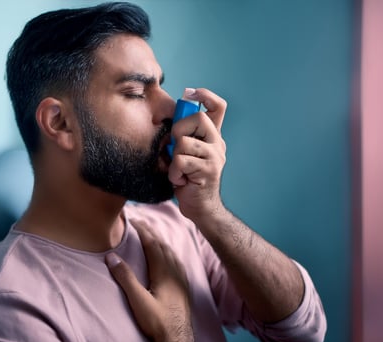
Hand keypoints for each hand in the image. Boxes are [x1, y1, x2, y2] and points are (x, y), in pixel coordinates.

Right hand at [105, 219, 193, 341]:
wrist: (178, 339)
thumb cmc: (157, 321)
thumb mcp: (138, 300)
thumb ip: (125, 278)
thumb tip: (111, 257)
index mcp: (164, 271)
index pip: (152, 243)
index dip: (142, 230)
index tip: (133, 220)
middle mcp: (174, 271)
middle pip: (162, 245)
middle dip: (150, 232)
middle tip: (140, 222)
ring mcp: (181, 279)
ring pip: (171, 252)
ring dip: (160, 240)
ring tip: (151, 235)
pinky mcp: (184, 287)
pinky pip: (177, 262)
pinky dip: (169, 252)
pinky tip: (168, 256)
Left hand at [169, 88, 227, 220]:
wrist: (200, 208)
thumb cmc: (187, 179)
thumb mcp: (182, 154)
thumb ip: (179, 138)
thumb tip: (164, 121)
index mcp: (212, 137)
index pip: (218, 107)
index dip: (205, 95)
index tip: (190, 93)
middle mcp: (217, 143)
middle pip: (198, 118)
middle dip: (179, 130)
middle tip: (176, 148)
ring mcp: (215, 156)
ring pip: (184, 142)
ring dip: (174, 158)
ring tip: (179, 171)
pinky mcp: (208, 170)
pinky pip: (181, 161)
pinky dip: (174, 173)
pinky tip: (180, 180)